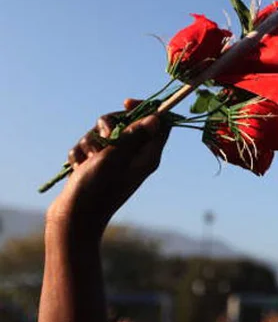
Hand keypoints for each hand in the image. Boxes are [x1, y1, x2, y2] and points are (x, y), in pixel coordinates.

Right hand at [47, 99, 170, 238]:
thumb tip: (158, 118)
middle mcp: (135, 156)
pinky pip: (88, 146)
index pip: (160, 123)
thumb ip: (134, 135)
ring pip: (103, 133)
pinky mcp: (97, 165)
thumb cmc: (96, 189)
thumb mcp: (115, 157)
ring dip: (90, 142)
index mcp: (148, 155)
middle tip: (103, 139)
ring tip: (87, 161)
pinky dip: (80, 154)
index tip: (126, 103)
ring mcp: (115, 161)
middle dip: (107, 125)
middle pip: (126, 122)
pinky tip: (78, 168)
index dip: (145, 108)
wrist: (73, 219)